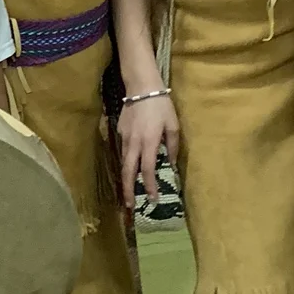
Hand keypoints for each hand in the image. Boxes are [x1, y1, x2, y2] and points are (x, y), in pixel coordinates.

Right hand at [117, 92, 179, 211]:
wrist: (141, 87)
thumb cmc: (161, 105)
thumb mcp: (173, 125)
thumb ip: (172, 146)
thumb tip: (171, 163)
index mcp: (149, 142)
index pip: (148, 170)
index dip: (149, 186)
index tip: (152, 199)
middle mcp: (134, 143)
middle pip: (128, 172)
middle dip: (128, 190)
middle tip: (130, 206)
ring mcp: (125, 138)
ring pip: (124, 163)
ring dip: (126, 179)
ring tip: (130, 192)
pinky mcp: (120, 132)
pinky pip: (123, 152)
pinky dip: (126, 164)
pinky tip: (130, 169)